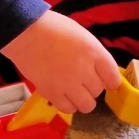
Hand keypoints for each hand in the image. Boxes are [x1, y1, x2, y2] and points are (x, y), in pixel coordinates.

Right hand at [0, 10, 121, 113]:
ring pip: (87, 105)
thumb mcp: (81, 36)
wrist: (25, 32)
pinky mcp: (53, 93)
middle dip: (92, 87)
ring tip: (74, 93)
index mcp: (94, 52)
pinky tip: (63, 96)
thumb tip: (101, 72)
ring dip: (82, 100)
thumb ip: (93, 55)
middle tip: (81, 81)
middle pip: (98, 91)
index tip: (107, 83)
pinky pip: (68, 109)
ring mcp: (68, 83)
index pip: (113, 78)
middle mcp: (84, 69)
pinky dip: (68, 105)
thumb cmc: (53, 28)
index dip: (111, 82)